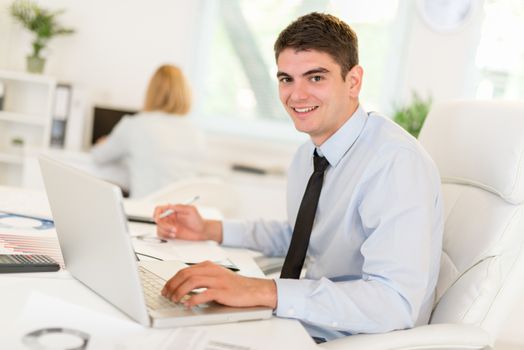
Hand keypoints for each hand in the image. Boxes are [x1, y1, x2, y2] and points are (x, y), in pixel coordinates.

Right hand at [154, 204, 203, 239]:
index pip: (160, 209)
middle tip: (173, 228)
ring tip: (175, 232)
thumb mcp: (191, 210)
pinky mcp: (170, 233)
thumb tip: (169, 205)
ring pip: (159, 228)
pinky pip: (162, 234)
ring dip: (166, 231)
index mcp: (173, 210)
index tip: (157, 218)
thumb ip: (179, 207)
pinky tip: (174, 235)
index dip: (156, 213)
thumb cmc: (198, 220)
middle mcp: (170, 217)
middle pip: (158, 220)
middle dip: (164, 225)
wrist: (201, 231)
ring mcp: (169, 225)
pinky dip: (166, 235)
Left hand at [161, 261, 276, 308]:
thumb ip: (202, 276)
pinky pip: (204, 294)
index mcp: (208, 266)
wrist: (253, 289)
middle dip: (173, 285)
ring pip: (192, 282)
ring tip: (174, 299)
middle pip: (186, 274)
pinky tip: (188, 304)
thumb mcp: (216, 276)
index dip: (172, 279)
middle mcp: (212, 271)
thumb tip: (183, 284)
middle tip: (167, 295)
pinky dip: (193, 299)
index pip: (185, 270)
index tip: (166, 288)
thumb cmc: (234, 285)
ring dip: (180, 291)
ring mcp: (217, 280)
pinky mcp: (223, 291)